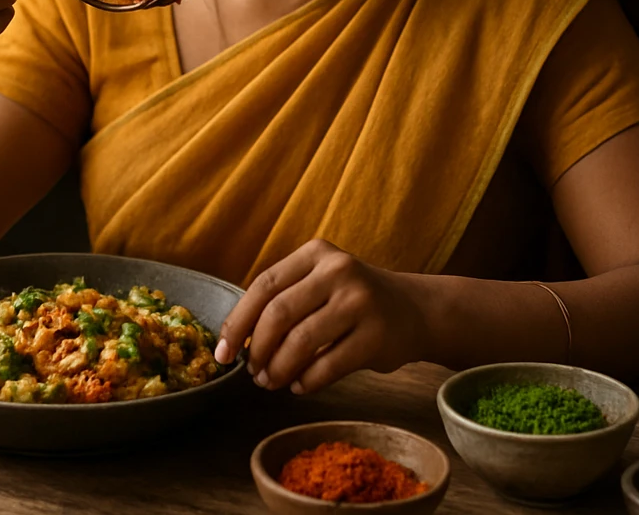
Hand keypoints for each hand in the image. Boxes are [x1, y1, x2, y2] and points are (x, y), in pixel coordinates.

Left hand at [214, 239, 428, 394]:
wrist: (415, 310)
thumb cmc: (353, 300)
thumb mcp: (320, 282)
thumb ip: (283, 299)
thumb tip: (234, 341)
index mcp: (316, 253)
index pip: (264, 286)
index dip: (238, 322)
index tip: (223, 352)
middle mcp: (338, 270)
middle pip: (278, 314)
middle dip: (257, 349)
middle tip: (252, 372)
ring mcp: (361, 301)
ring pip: (301, 342)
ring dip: (279, 369)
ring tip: (271, 382)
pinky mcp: (377, 335)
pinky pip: (328, 365)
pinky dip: (307, 381)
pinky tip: (300, 385)